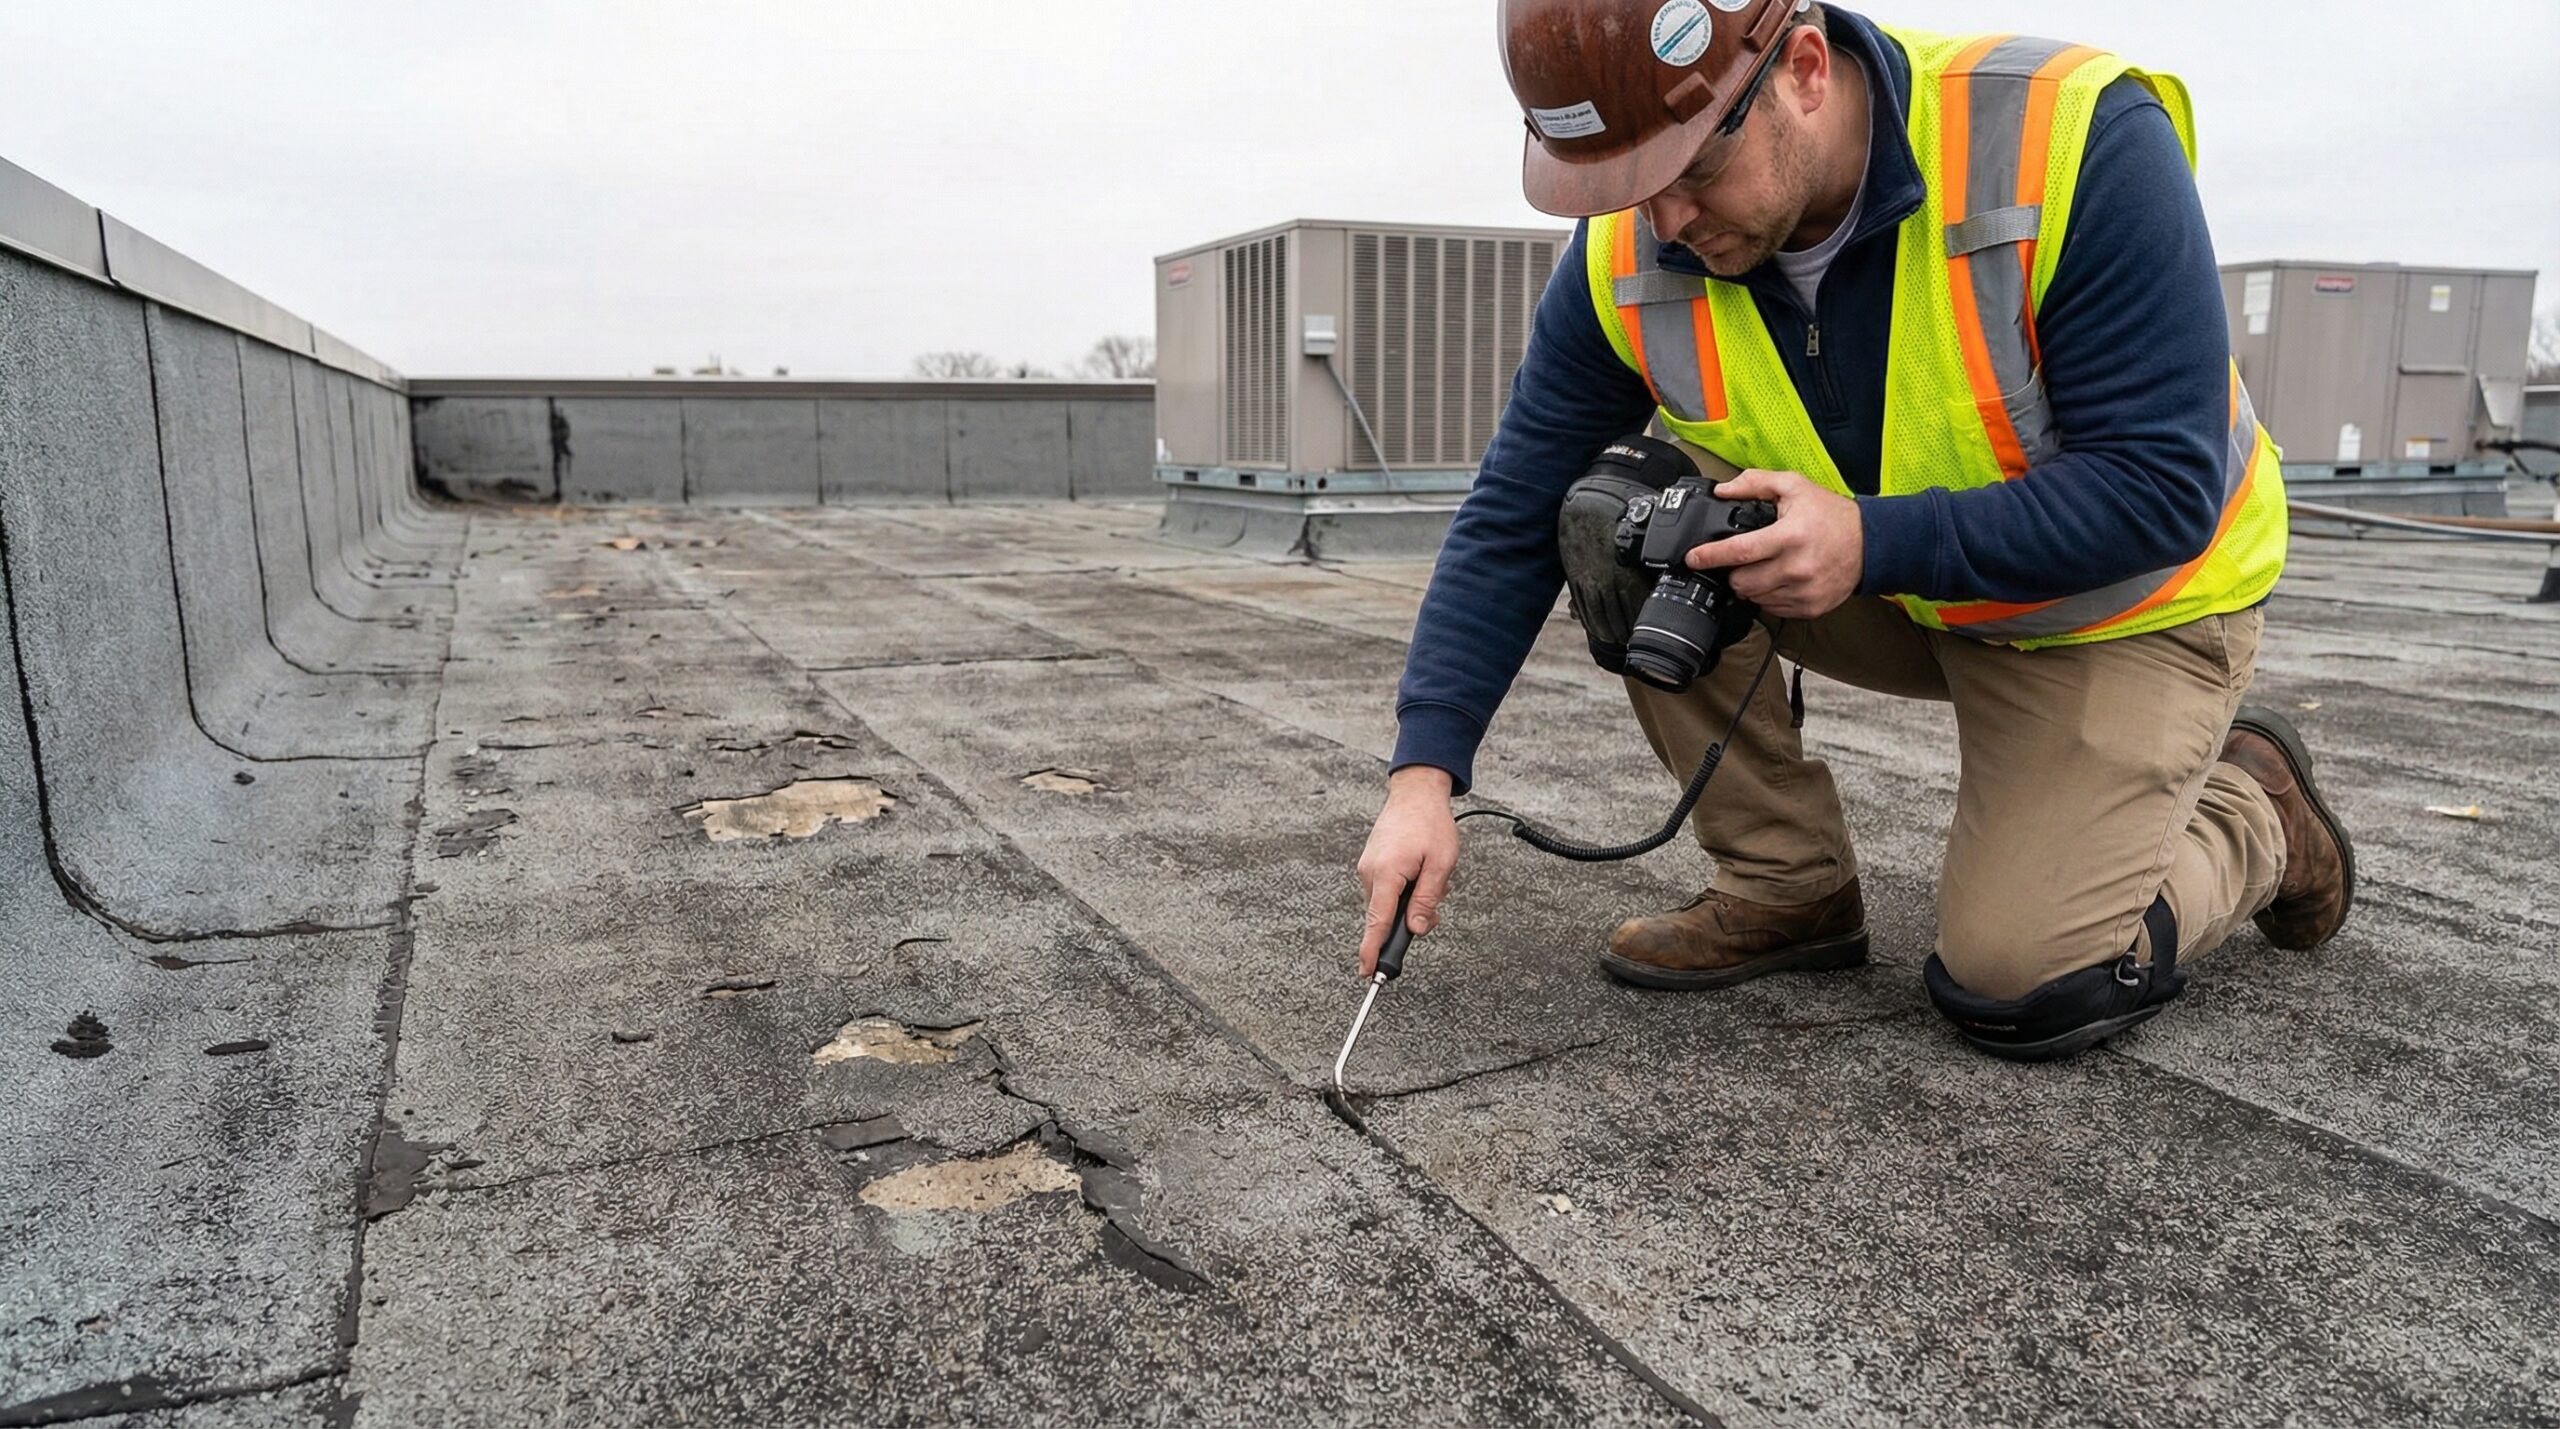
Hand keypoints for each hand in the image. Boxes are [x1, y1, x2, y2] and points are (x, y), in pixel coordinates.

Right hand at [1354, 766, 1457, 976]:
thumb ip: (1426, 900)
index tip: (1367, 972)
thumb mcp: (1441, 865)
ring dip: (1409, 901)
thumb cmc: (1431, 824)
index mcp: (1387, 874)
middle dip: (1409, 918)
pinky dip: (1402, 890)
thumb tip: (1416, 929)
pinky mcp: (1370, 864)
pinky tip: (1419, 872)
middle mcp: (1370, 873)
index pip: (1377, 922)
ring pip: (1387, 903)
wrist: (1415, 793)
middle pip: (1385, 916)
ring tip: (1430, 878)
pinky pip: (1385, 890)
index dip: (1372, 950)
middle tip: (1435, 903)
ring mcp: (1367, 868)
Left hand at [1684, 469, 1863, 620]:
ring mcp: (1804, 591)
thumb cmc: (1831, 515)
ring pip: (1755, 598)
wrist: (1871, 543)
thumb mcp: (1794, 487)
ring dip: (1751, 585)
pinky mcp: (1810, 608)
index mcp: (1789, 536)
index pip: (1738, 552)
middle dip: (1734, 572)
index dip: (1710, 557)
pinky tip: (1780, 580)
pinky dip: (1769, 597)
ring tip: (1766, 567)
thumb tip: (1723, 490)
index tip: (1692, 559)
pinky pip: (1773, 609)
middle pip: (1742, 581)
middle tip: (1743, 560)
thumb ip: (1756, 483)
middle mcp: (1796, 567)